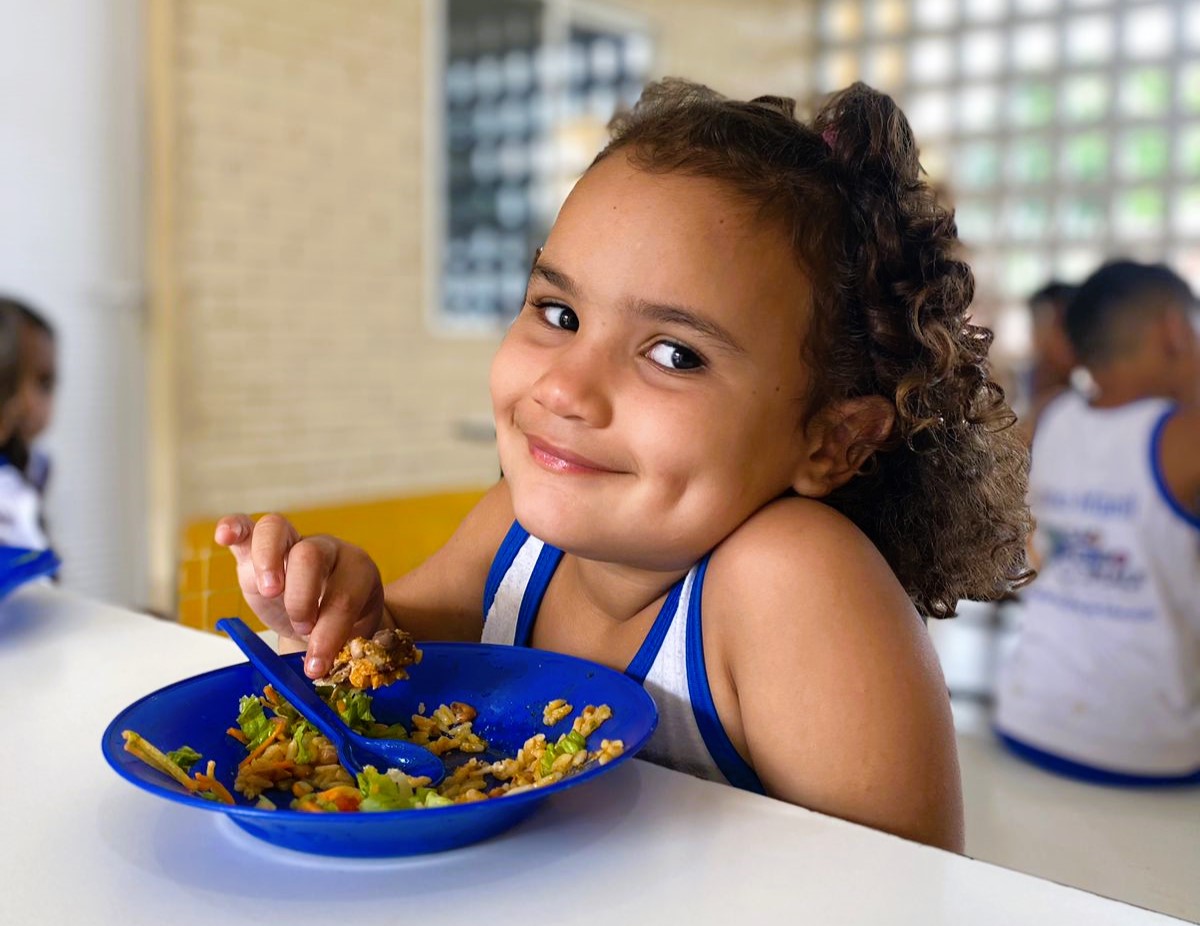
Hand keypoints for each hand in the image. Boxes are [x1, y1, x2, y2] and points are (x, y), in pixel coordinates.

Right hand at [214, 513, 386, 677]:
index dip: (329, 633)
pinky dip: (234, 527)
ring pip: (277, 530)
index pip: (344, 596)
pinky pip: (246, 528)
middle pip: (311, 555)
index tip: (317, 665)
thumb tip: (317, 667)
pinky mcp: (258, 549)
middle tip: (300, 626)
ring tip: (269, 591)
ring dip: (268, 561)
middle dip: (301, 598)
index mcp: (357, 570)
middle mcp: (326, 550)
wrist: (329, 610)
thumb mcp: (351, 637)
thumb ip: (338, 647)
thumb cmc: (343, 623)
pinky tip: (225, 537)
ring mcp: (291, 543)